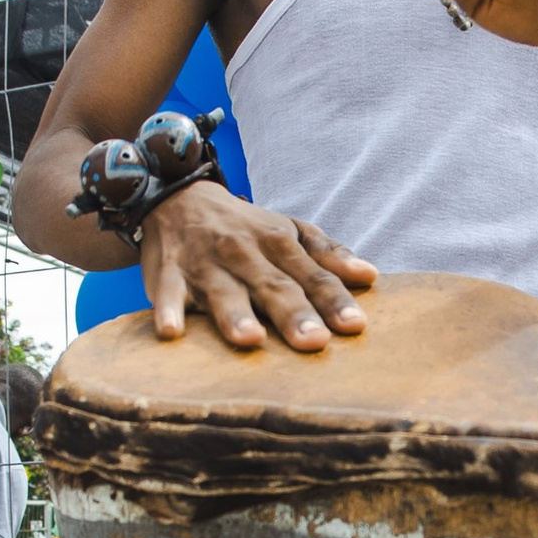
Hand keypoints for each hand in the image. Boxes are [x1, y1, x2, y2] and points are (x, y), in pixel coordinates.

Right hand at [138, 182, 373, 352]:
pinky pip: (168, 292)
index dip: (333, 300)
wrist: (178, 196)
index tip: (354, 326)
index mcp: (279, 243)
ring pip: (223, 291)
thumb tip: (370, 276)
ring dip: (235, 315)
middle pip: (273, 286)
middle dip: (293, 313)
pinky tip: (172, 333)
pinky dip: (168, 310)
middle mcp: (245, 252)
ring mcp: (205, 263)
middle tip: (313, 341)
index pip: (312, 275)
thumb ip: (328, 255)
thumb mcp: (290, 230)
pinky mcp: (168, 273)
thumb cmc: (245, 227)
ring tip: (249, 339)